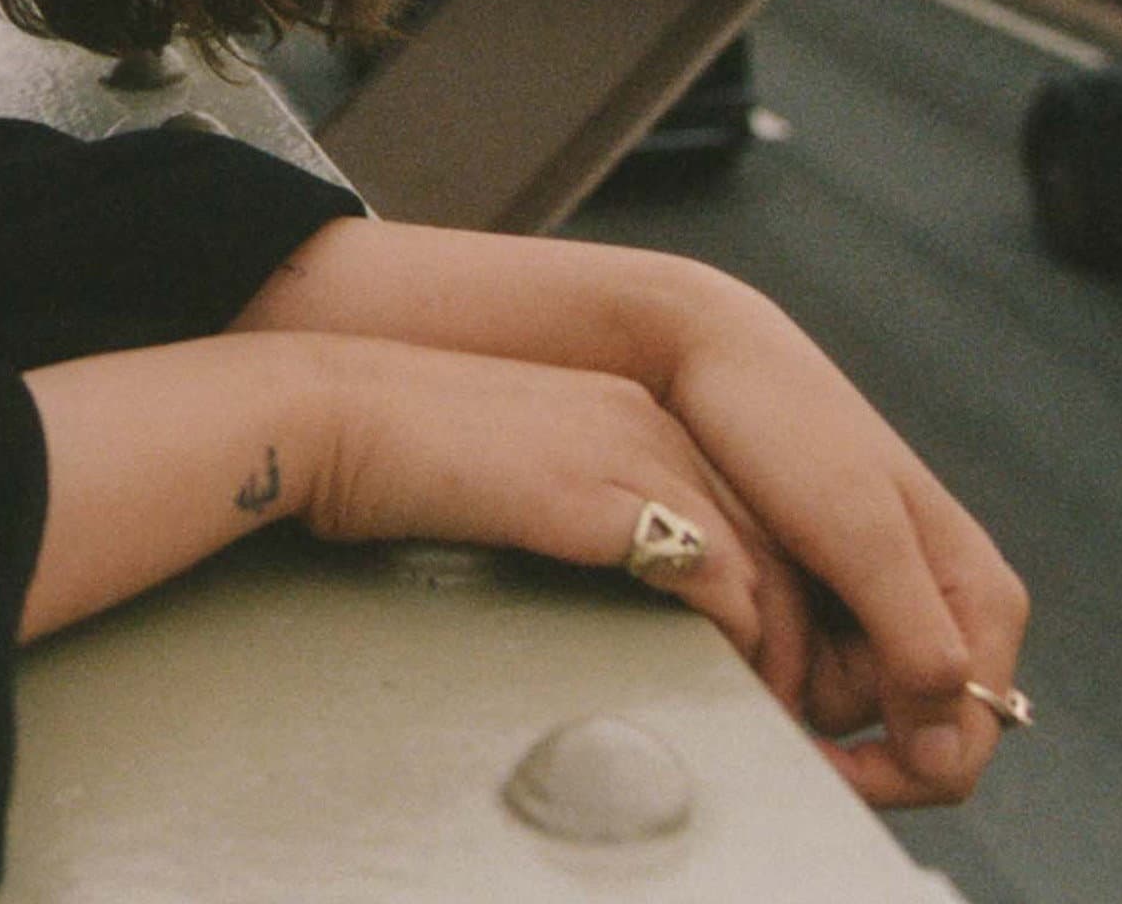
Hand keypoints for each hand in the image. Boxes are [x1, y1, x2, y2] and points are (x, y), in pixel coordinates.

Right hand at [286, 334, 814, 693]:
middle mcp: (647, 421)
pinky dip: (744, 642)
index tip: (761, 654)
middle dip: (795, 627)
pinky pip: (724, 580)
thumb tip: (579, 581)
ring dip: (783, 650)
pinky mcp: (613, 498)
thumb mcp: (494, 478)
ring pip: (765, 564)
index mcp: (623, 410)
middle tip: (793, 700)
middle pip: (772, 536)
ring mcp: (635, 453)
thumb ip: (555, 514)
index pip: (738, 506)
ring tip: (776, 711)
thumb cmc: (381, 459)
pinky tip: (733, 681)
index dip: (766, 588)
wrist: (325, 415)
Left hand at [652, 275, 1029, 807]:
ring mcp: (883, 606)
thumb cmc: (788, 430)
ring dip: (791, 675)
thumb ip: (914, 640)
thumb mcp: (857, 536)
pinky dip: (770, 651)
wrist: (711, 357)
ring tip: (755, 591)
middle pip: (901, 736)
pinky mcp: (828, 594)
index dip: (895, 778)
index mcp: (980, 599)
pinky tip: (742, 595)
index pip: (962, 746)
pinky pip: (806, 664)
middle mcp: (943, 612)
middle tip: (767, 650)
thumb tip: (947, 749)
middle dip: (831, 714)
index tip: (814, 768)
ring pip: (843, 705)